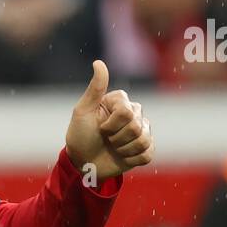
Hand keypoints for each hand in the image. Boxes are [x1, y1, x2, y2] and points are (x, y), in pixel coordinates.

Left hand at [65, 60, 153, 182]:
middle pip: (136, 126)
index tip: (99, 127)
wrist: (83, 163)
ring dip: (122, 149)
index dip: (110, 124)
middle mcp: (134, 113)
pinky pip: (147, 154)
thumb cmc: (80, 136)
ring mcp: (142, 131)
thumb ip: (95, 88)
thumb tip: (98, 62)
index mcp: (120, 102)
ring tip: (113, 148)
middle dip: (115, 137)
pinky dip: (130, 159)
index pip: (126, 112)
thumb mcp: (82, 111)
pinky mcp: (145, 149)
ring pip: (143, 140)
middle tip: (105, 139)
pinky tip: (121, 156)